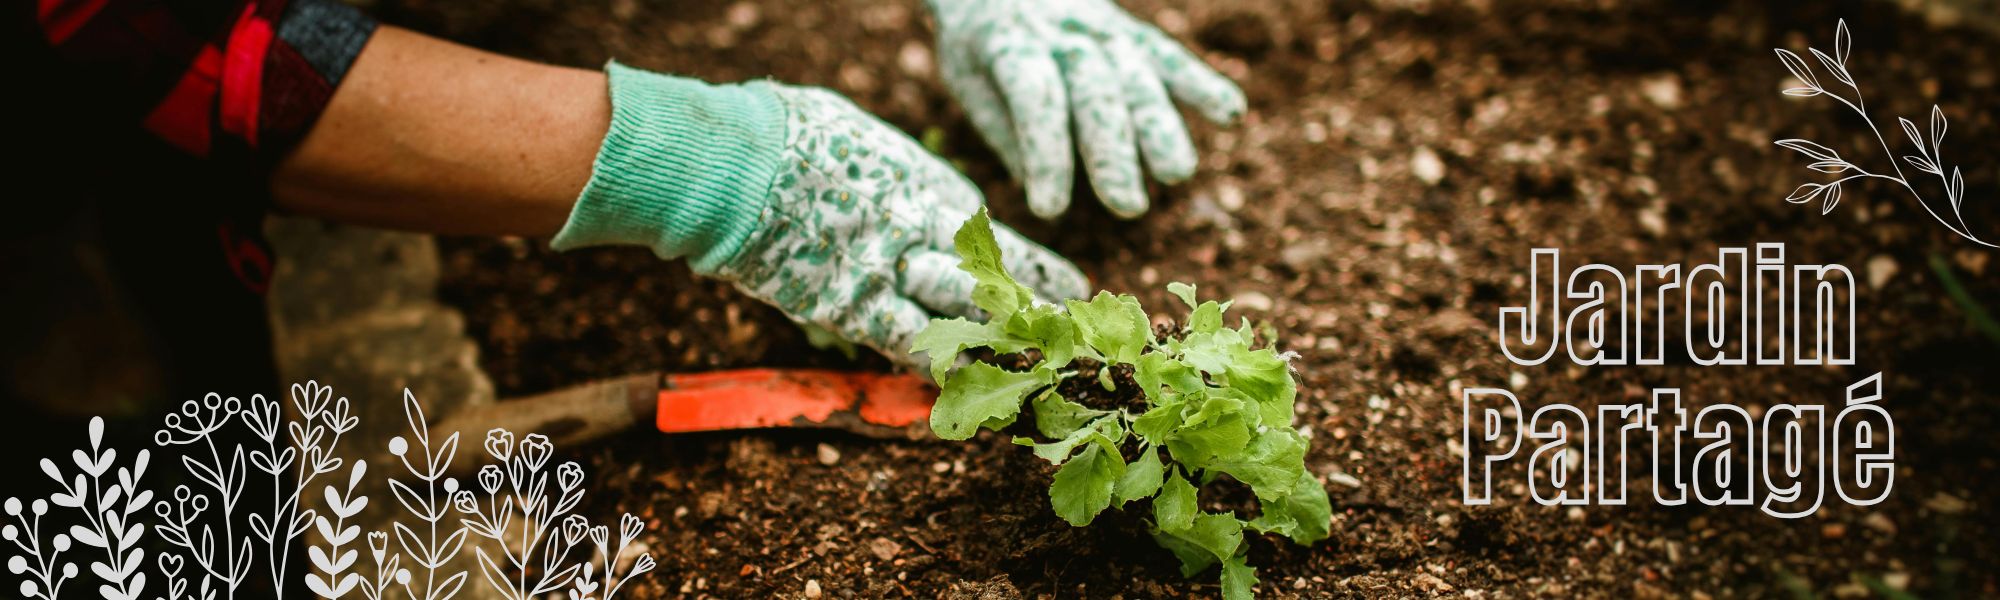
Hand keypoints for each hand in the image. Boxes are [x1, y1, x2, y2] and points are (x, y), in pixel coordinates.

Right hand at [716, 84, 1089, 362]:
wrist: (736, 164)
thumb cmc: (785, 133)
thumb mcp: (854, 135)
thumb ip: (883, 168)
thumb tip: (887, 175)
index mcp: (923, 181)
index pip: (983, 231)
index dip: (1017, 259)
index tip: (1052, 276)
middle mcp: (921, 227)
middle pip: (992, 273)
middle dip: (1034, 300)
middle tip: (1070, 321)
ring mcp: (891, 271)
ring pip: (964, 313)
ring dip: (1000, 339)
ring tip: (1035, 360)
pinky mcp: (852, 307)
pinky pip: (908, 343)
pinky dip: (937, 366)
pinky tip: (965, 384)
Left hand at [927, 0, 1246, 218]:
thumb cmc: (981, 42)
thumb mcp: (969, 80)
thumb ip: (1005, 132)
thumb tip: (1045, 192)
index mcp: (1009, 44)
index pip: (1034, 97)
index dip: (1045, 153)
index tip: (1050, 208)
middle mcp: (1062, 32)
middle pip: (1094, 90)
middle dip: (1112, 150)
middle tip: (1126, 206)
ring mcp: (1103, 29)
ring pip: (1137, 75)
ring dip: (1160, 126)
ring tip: (1176, 174)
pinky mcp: (1131, 32)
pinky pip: (1168, 56)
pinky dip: (1201, 83)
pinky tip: (1231, 114)